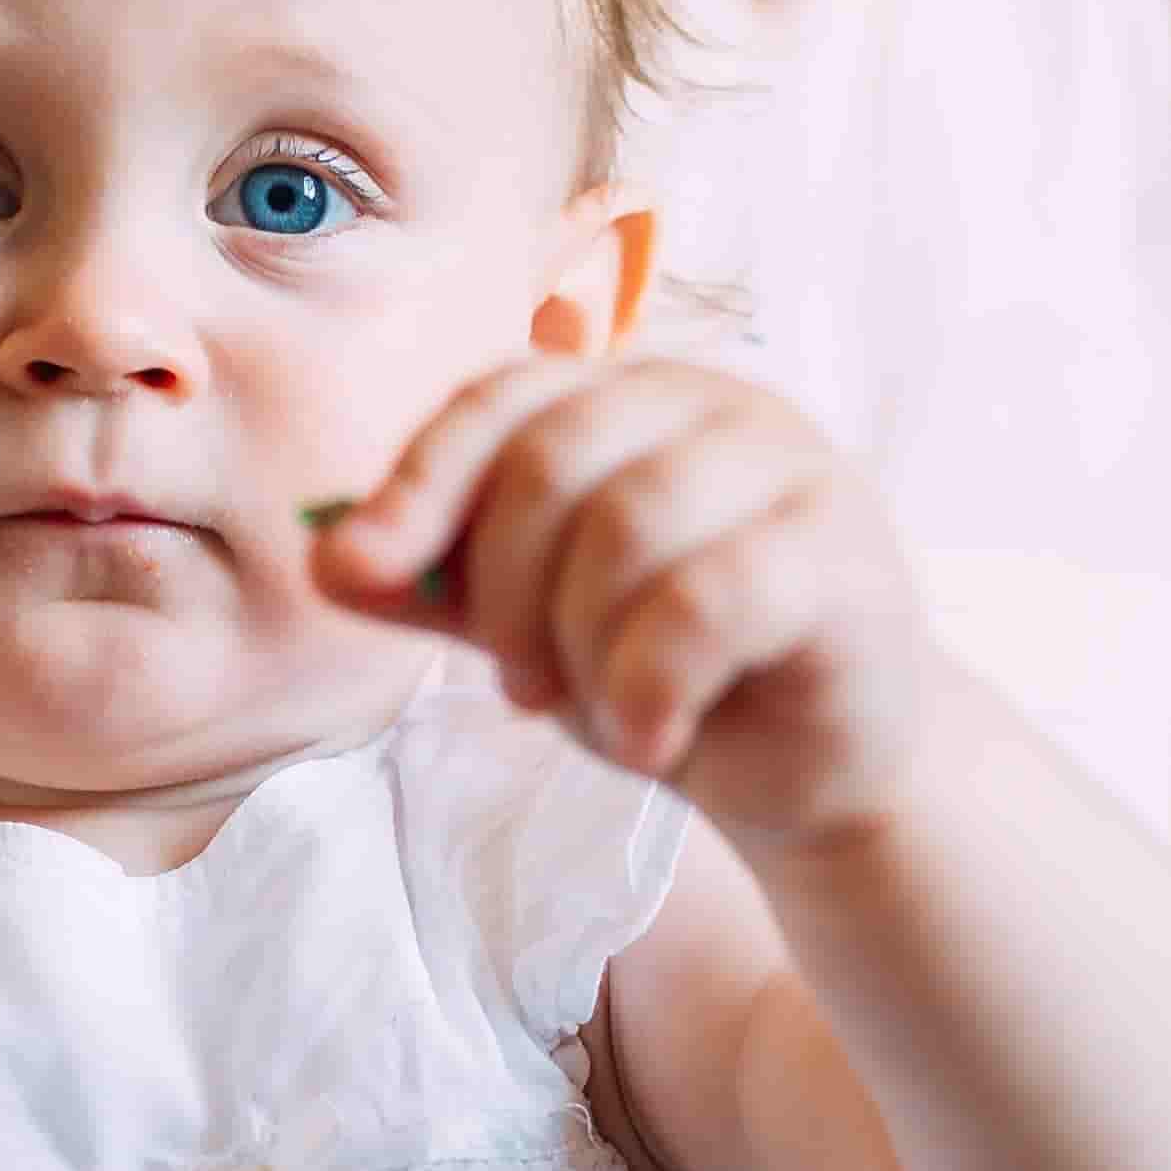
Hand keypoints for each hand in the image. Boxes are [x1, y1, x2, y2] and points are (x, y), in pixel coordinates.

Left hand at [311, 359, 928, 846]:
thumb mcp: (531, 626)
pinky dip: (651, 684)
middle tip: (516, 691)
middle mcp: (717, 403)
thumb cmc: (669, 675)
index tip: (359, 574)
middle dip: (506, 591)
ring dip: (584, 648)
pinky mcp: (845, 554)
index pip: (500, 400)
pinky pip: (712, 596)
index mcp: (632, 397)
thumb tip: (324, 556)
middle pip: (554, 458)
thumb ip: (435, 585)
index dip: (418, 482)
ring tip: (603, 722)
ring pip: (631, 521)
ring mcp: (794, 466)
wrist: (810, 772)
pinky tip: (651, 741)